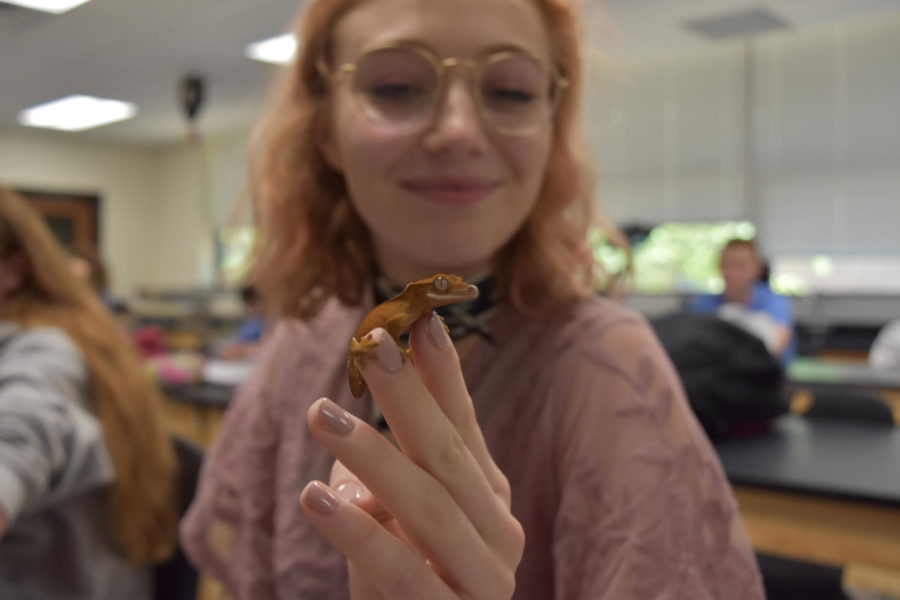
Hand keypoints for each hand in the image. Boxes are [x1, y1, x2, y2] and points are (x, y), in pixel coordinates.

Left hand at [299, 312, 523, 598]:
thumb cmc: (410, 583)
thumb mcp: (401, 515)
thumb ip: (393, 463)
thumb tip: (365, 394)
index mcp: (486, 498)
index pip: (464, 426)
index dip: (442, 375)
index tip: (419, 320)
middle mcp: (496, 533)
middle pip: (448, 456)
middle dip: (408, 397)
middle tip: (372, 343)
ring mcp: (482, 580)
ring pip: (428, 506)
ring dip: (374, 455)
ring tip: (321, 414)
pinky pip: (400, 572)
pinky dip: (357, 533)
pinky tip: (314, 497)